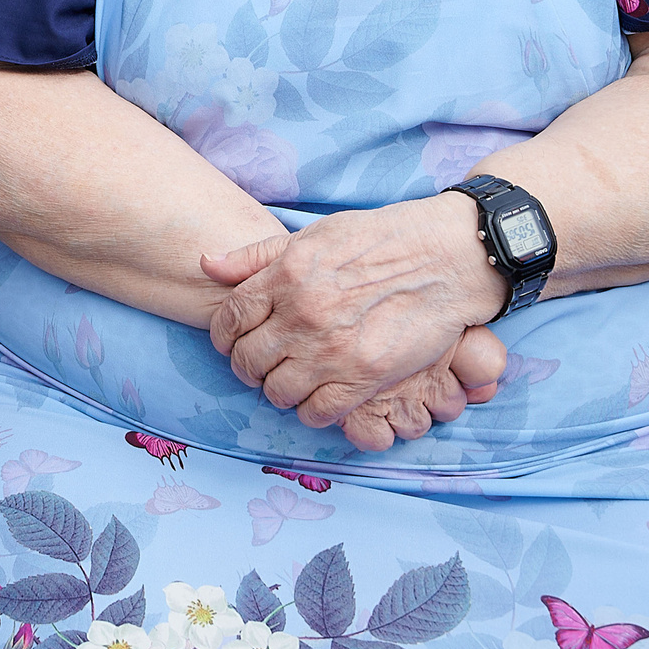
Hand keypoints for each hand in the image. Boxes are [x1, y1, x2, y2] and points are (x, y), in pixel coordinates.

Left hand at [203, 193, 507, 428]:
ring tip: (292, 380)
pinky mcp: (364, 376)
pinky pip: (316, 412)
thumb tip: (206, 263)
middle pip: (247, 361)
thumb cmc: (378, 242)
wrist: (443, 259)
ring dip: (279, 390)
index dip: (224, 337)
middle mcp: (302, 313)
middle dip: (248, 367)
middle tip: (263, 365)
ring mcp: (332, 348)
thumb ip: (257, 255)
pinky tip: (320, 395)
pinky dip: (312, 410)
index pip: (229, 318)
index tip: (234, 342)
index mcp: (286, 275)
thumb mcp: (313, 236)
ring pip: (277, 391)